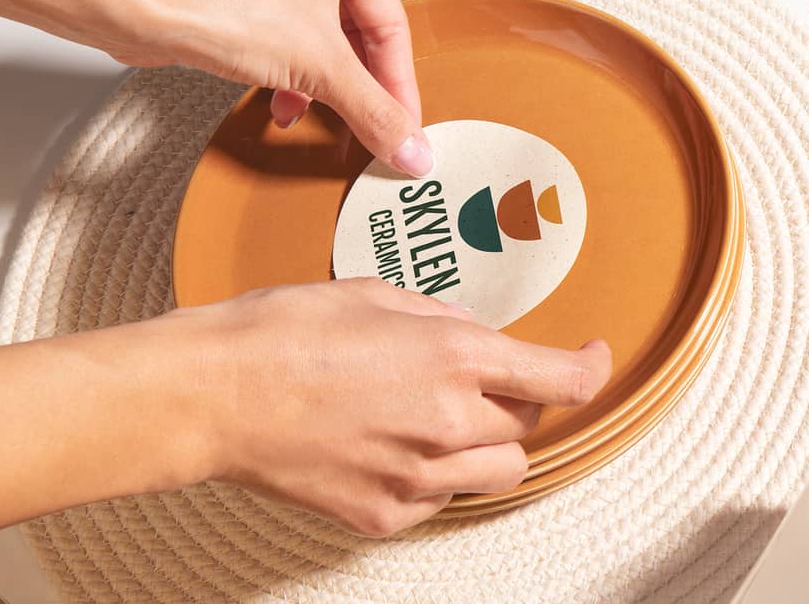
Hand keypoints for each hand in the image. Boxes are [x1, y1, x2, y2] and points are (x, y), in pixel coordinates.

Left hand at [119, 0, 432, 176]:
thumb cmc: (218, 4)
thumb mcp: (318, 70)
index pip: (391, 26)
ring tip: (313, 113)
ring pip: (318, 33)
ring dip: (319, 81)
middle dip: (355, 85)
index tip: (403, 125)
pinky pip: (283, 30)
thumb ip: (373, 112)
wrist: (140, 5)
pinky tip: (280, 98)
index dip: (399, 85)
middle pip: (354, 30)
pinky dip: (288, 67)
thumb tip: (411, 147)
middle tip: (368, 125)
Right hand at [166, 278, 611, 536]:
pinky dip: (437, 471)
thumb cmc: (283, 331)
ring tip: (441, 416)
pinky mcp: (386, 514)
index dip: (589, 367)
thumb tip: (470, 334)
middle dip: (517, 397)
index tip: (593, 357)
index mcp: (453, 357)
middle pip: (528, 424)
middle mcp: (449, 423)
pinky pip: (442, 496)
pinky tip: (394, 443)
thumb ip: (440, 319)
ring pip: (500, 471)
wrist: (216, 394)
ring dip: (489, 441)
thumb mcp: (374, 294)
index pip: (559, 378)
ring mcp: (418, 477)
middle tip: (479, 378)